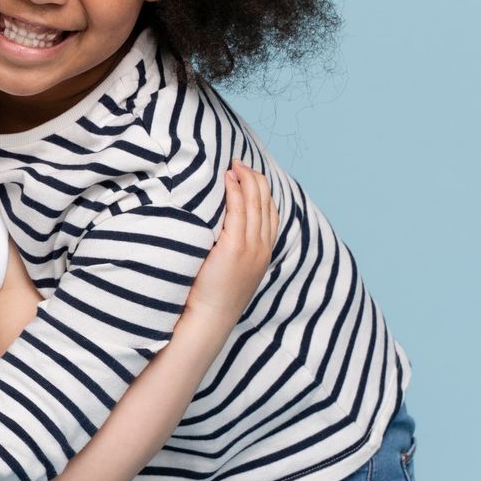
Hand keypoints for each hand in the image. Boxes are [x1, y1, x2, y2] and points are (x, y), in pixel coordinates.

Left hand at [181, 161, 278, 329]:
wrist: (209, 318)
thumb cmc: (212, 296)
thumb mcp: (230, 271)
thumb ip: (232, 250)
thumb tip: (220, 232)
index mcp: (263, 253)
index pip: (271, 213)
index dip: (262, 191)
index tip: (250, 175)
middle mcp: (261, 248)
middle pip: (266, 203)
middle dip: (254, 179)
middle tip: (239, 162)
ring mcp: (251, 247)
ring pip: (255, 203)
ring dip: (245, 180)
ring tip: (233, 165)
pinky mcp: (235, 247)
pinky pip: (239, 210)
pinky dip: (236, 191)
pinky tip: (228, 179)